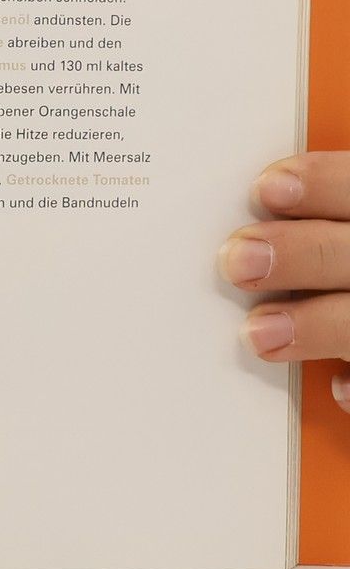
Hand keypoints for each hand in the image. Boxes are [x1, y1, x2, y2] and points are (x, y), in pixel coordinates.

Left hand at [227, 155, 349, 408]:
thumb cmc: (323, 246)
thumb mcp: (321, 224)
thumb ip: (295, 218)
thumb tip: (235, 205)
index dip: (322, 183)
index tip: (266, 190)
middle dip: (301, 254)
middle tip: (237, 262)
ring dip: (318, 325)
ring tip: (258, 333)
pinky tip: (333, 385)